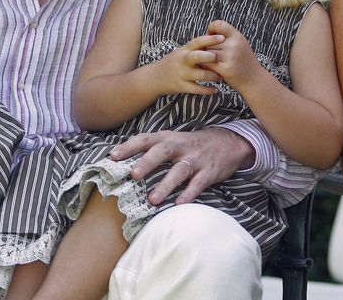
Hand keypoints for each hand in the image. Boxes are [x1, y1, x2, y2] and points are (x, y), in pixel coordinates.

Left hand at [109, 127, 253, 204]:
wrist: (229, 142)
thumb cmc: (192, 145)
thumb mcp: (174, 140)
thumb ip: (153, 149)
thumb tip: (123, 162)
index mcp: (168, 138)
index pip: (146, 139)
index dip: (129, 146)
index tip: (113, 156)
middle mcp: (181, 146)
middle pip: (162, 151)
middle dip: (147, 162)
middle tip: (133, 175)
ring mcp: (196, 159)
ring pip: (179, 171)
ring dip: (165, 185)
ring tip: (152, 200)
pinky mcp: (209, 172)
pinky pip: (198, 184)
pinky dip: (189, 194)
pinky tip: (179, 204)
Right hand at [152, 34, 223, 94]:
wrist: (155, 77)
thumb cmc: (174, 62)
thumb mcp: (182, 51)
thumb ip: (197, 47)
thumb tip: (216, 36)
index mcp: (185, 50)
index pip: (197, 42)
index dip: (210, 39)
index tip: (222, 37)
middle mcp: (183, 61)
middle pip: (197, 56)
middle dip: (210, 57)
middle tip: (220, 58)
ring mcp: (182, 74)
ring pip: (201, 75)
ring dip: (213, 76)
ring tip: (220, 77)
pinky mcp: (182, 86)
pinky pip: (197, 89)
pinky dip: (208, 90)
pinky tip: (215, 90)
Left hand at [201, 20, 263, 88]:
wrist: (254, 80)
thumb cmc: (243, 61)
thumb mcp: (239, 44)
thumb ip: (226, 37)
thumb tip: (205, 35)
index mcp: (237, 36)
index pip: (218, 24)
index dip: (211, 29)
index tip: (211, 37)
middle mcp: (235, 44)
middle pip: (209, 41)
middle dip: (206, 47)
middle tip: (211, 54)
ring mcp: (230, 56)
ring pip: (206, 52)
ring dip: (204, 58)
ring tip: (210, 61)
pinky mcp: (225, 69)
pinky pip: (207, 64)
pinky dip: (205, 66)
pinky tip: (210, 68)